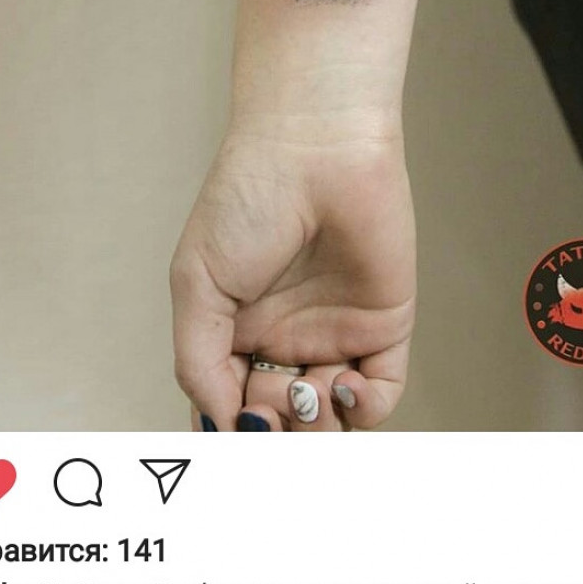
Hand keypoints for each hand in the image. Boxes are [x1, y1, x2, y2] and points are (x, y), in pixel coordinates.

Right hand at [169, 119, 415, 429]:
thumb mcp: (197, 284)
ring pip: (331, 421)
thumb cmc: (247, 200)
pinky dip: (363, 409)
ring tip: (303, 391)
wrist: (313, 150)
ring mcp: (336, 335)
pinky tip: (342, 384)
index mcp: (237, 333)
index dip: (234, 430)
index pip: (234, 408)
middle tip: (271, 407)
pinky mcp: (385, 325)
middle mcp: (286, 340)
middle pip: (284, 424)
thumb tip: (220, 427)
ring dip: (317, 429)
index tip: (235, 432)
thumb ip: (198, 362)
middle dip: (277, 433)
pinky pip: (381, 394)